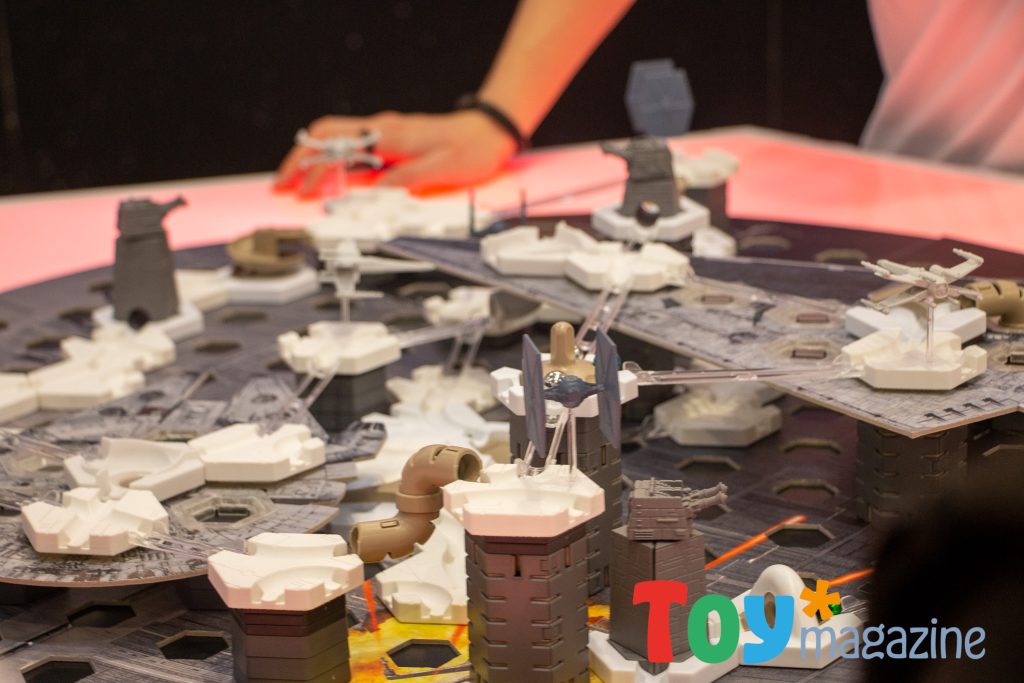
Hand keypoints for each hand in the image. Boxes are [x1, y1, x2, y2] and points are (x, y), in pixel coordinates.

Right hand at [275, 109, 517, 195]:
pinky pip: (354, 146)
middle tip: (284, 185)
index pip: (335, 145)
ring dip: (314, 160)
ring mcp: (385, 132)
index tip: (296, 189)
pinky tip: (331, 178)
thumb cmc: (470, 149)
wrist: (489, 131)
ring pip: (336, 139)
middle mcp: (382, 129)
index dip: (310, 167)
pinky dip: (335, 161)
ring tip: (300, 185)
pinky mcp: (392, 140)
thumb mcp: (439, 169)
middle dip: (299, 159)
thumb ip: (404, 180)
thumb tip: (374, 192)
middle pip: (325, 135)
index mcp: (388, 136)